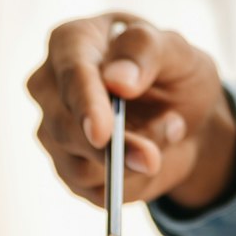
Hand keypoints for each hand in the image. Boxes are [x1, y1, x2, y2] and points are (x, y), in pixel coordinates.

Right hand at [27, 12, 235, 211]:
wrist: (185, 116)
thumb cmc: (172, 72)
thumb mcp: (177, 51)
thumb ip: (146, 51)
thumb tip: (117, 81)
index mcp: (71, 43)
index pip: (70, 73)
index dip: (85, 104)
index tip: (102, 133)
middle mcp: (50, 88)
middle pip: (63, 128)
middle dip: (111, 148)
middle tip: (151, 158)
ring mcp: (55, 132)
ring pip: (79, 166)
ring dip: (133, 161)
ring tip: (172, 128)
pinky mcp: (70, 170)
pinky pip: (95, 191)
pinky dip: (133, 181)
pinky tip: (154, 153)